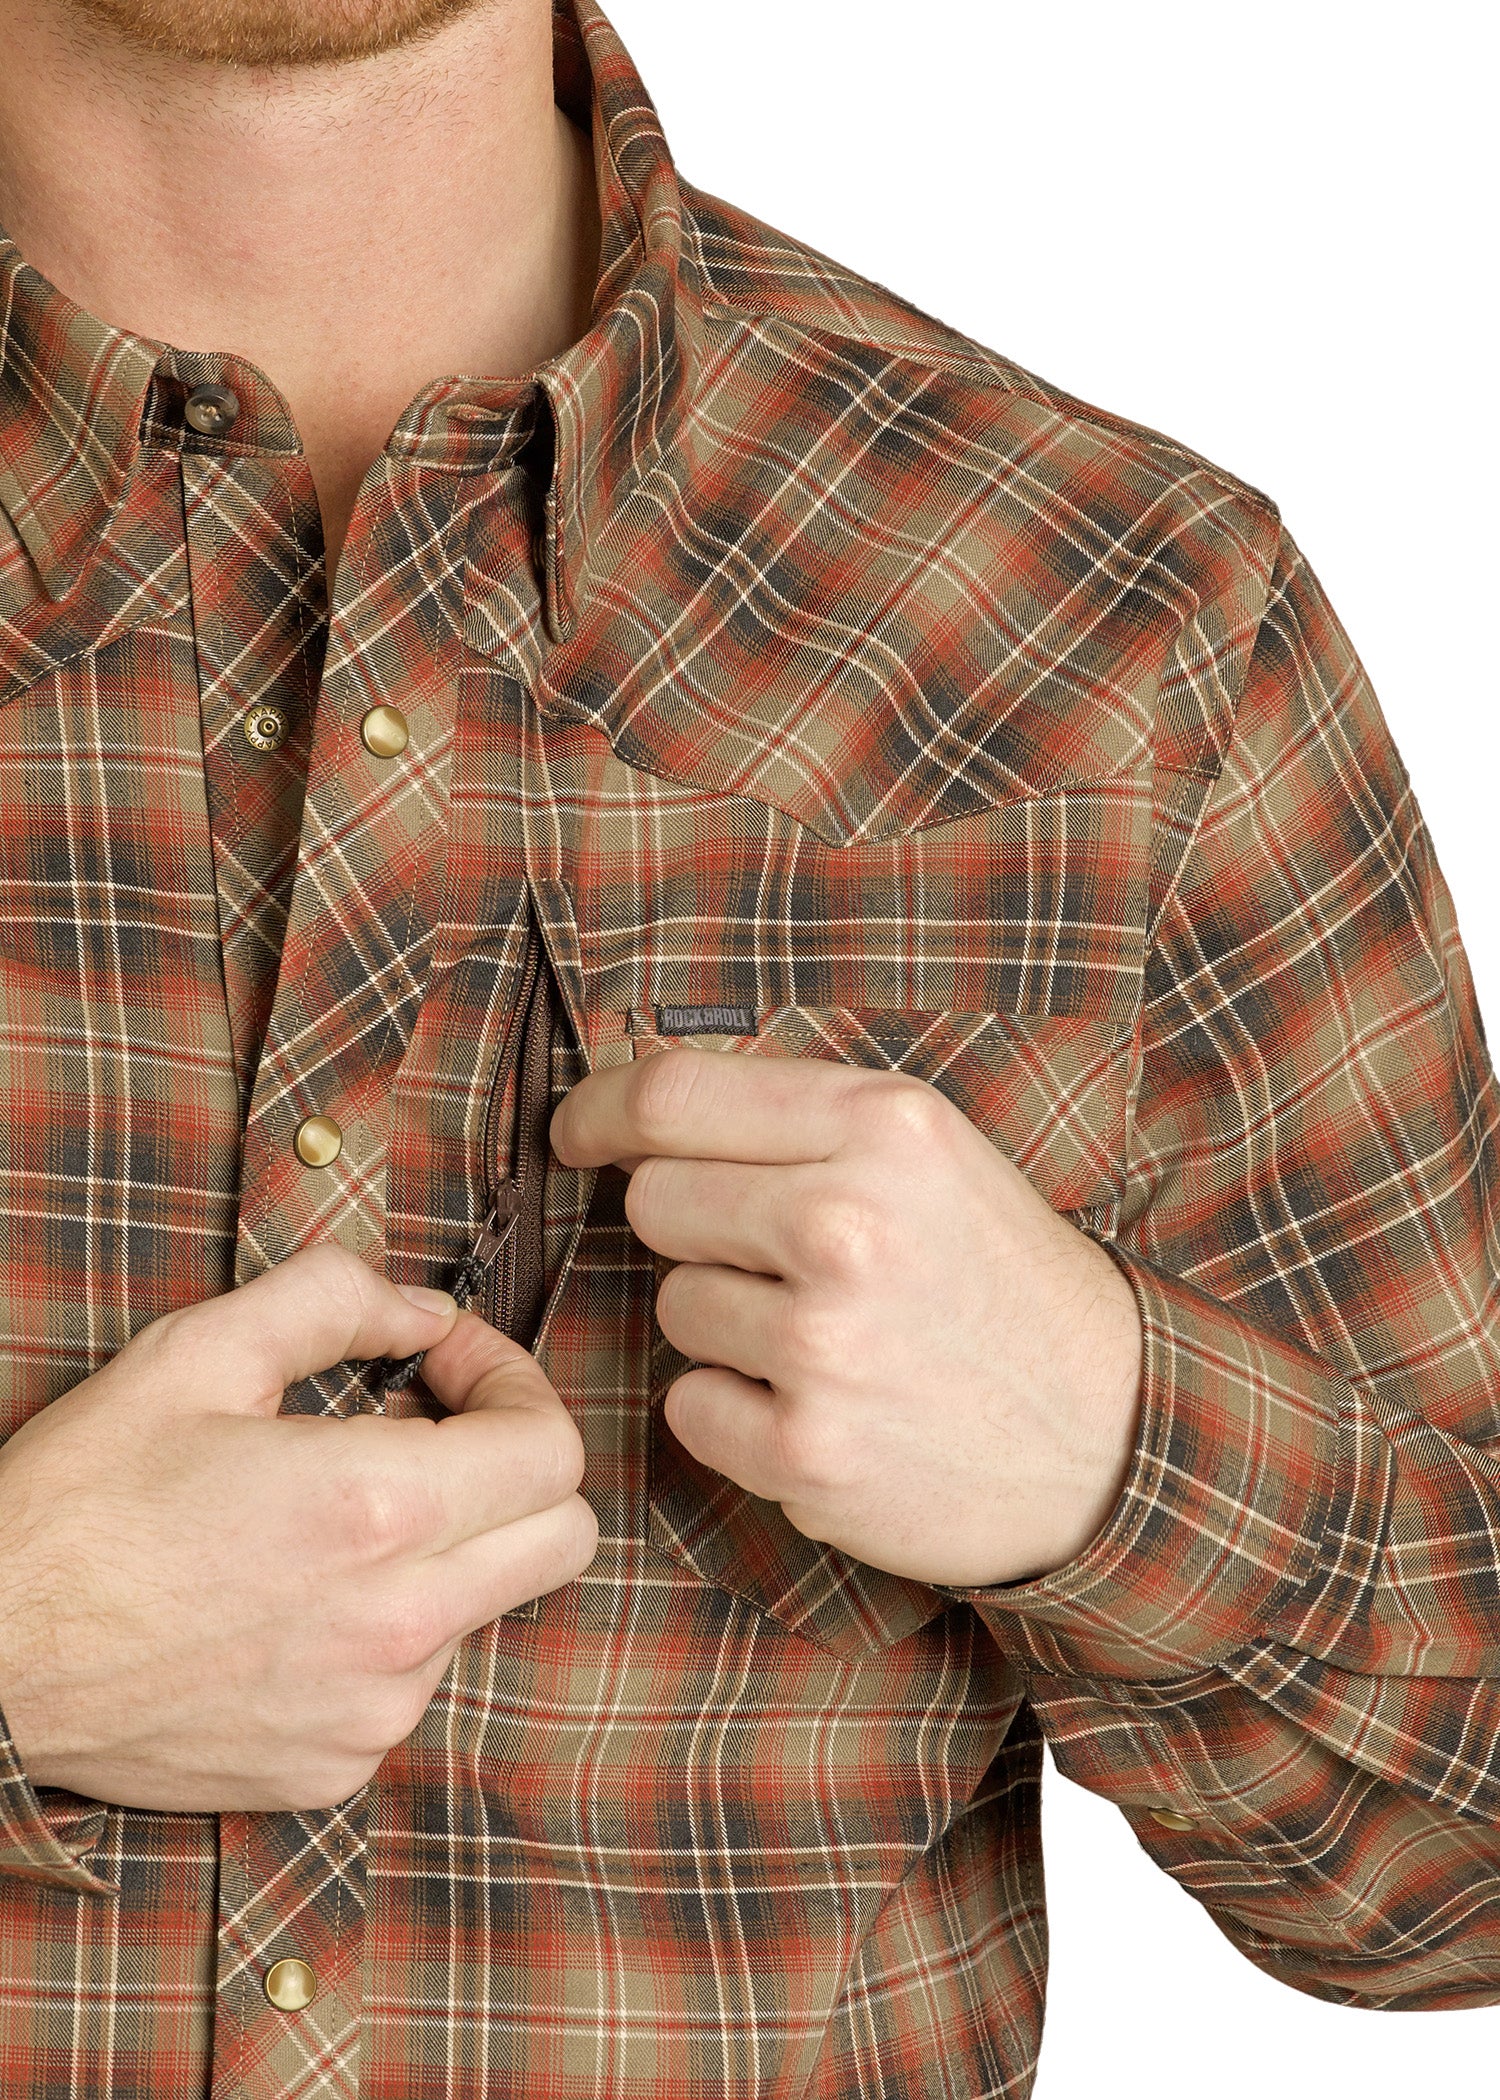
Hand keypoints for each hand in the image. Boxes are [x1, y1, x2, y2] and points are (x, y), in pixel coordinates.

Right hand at [0, 1245, 595, 1810]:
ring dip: (445, 1548)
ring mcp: (372, 1711)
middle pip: (564, 1537)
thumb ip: (334, 1299)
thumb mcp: (195, 1353)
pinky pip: (413, 1683)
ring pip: (486, 1607)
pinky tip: (291, 1598)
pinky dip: (383, 1629)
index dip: (514, 1382)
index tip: (445, 1365)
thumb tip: (425, 1309)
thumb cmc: (79, 1506)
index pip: (553, 1449)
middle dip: (519, 1466)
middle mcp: (398, 1625)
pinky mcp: (335, 1770)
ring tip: (329, 1517)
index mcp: (378, 1510)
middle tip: (433, 1428)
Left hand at [553, 1048, 1141, 1587]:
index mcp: (881, 1124)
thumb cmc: (1003, 1284)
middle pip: (656, 1201)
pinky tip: (821, 1406)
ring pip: (673, 1304)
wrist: (1109, 1435)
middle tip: (783, 1260)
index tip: (578, 1133)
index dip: (599, 1110)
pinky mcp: (808, 1448)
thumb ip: (802, 1120)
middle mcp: (847, 1222)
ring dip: (728, 1325)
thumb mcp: (932, 1154)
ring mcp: (825, 1342)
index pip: (671, 1095)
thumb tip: (641, 1108)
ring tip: (832, 1339)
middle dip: (696, 1229)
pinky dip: (736, 1411)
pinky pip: (690, 1404)